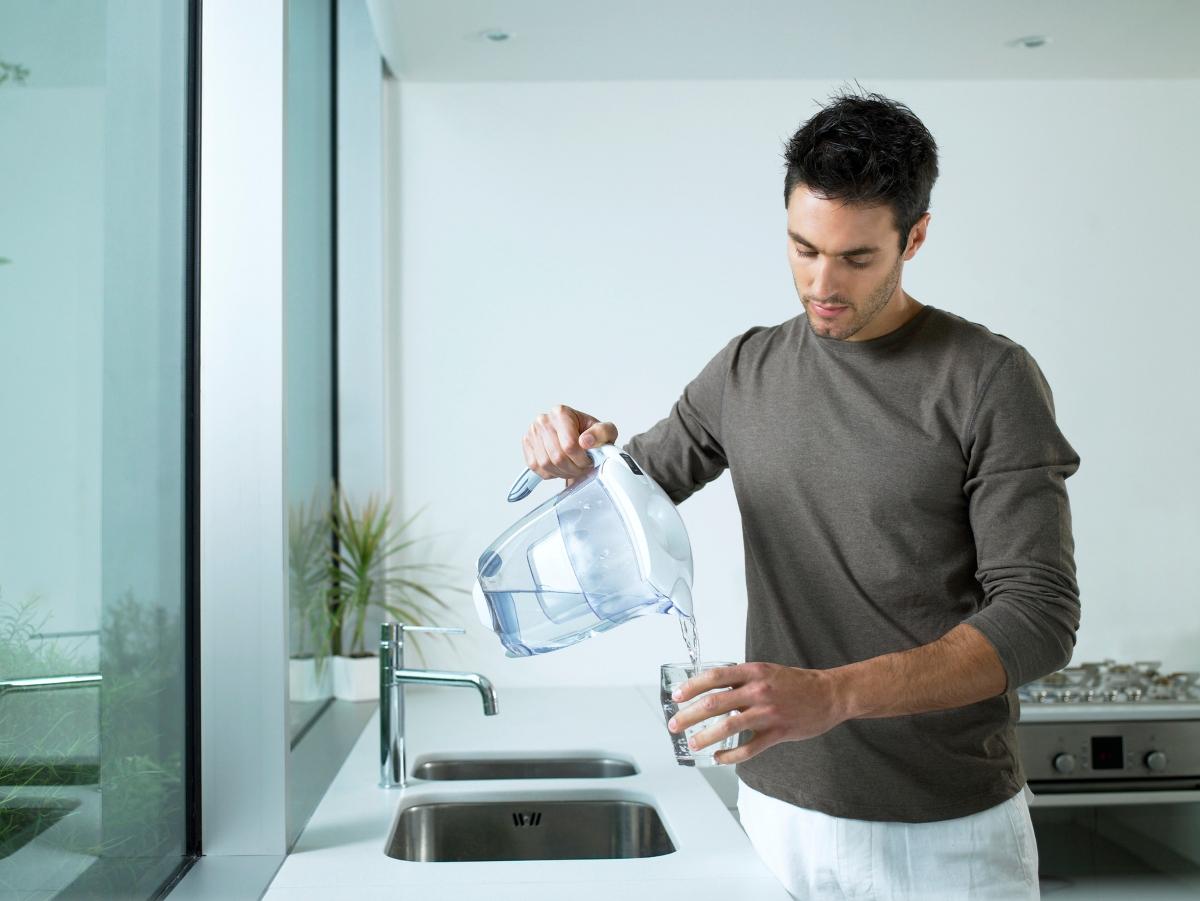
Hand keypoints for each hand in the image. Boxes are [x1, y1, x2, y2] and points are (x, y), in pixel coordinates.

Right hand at [522, 404, 617, 484]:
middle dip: (573, 468)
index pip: (569, 444)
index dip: (581, 459)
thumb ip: (602, 433)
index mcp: (561, 413)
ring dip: (562, 471)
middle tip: (582, 467)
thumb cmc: (590, 434)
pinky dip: (551, 472)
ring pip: (546, 464)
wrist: (578, 437)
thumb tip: (586, 441)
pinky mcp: (527, 445)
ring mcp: (532, 433)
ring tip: (572, 467)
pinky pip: (537, 467)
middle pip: (557, 456)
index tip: (589, 460)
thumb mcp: (606, 431)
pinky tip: (561, 466)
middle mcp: (543, 421)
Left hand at [666, 662, 847, 764]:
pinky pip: (749, 748)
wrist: (830, 694)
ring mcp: (768, 712)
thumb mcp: (766, 672)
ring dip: (705, 737)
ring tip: (692, 743)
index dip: (692, 687)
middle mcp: (758, 690)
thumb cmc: (796, 683)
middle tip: (675, 724)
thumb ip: (742, 681)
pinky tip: (719, 758)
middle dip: (689, 715)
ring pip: (728, 726)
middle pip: (714, 703)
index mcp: (754, 672)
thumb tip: (713, 692)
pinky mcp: (778, 732)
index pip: (714, 677)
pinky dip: (730, 756)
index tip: (677, 696)